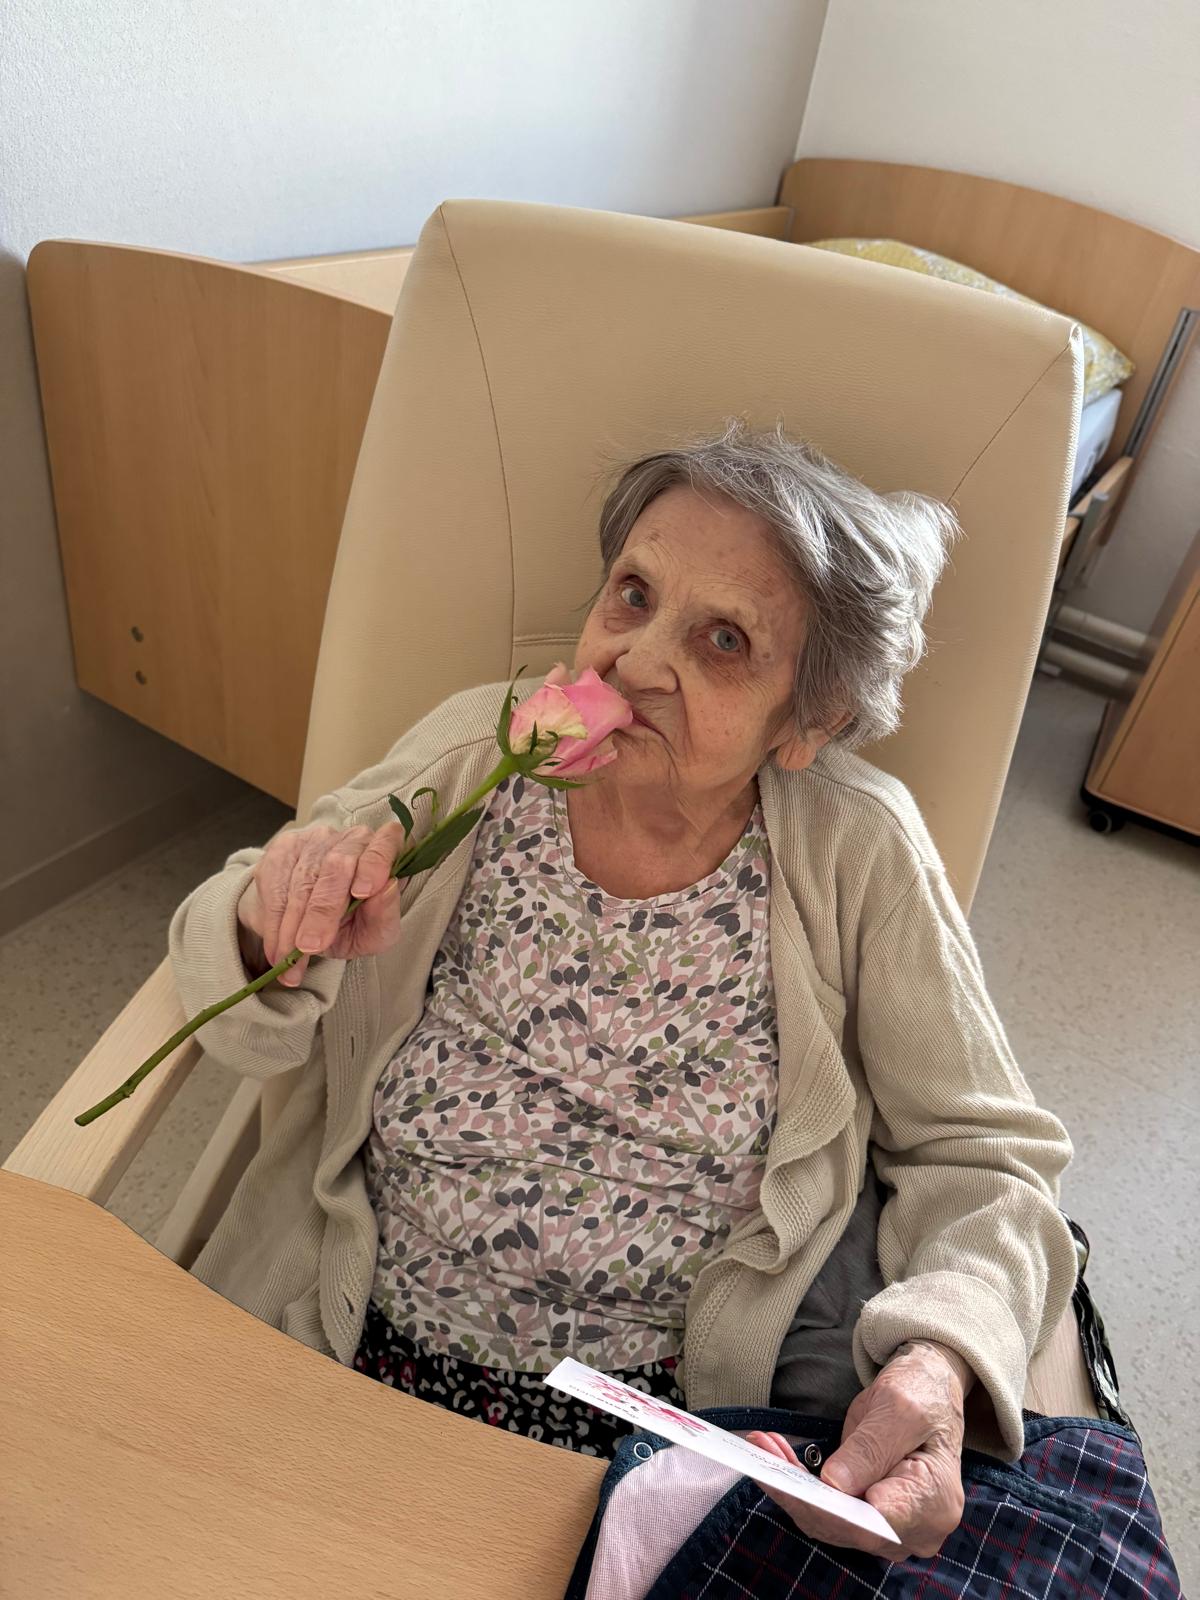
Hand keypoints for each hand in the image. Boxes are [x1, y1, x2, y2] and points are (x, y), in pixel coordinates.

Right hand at [238, 821, 406, 985]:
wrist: (311, 922)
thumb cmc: (352, 924)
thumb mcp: (374, 932)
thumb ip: (385, 916)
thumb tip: (387, 889)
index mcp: (383, 852)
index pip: (382, 847)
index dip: (373, 864)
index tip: (363, 892)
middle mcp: (350, 839)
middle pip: (336, 867)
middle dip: (321, 911)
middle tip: (311, 945)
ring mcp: (315, 840)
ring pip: (301, 880)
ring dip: (292, 925)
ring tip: (288, 960)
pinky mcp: (284, 849)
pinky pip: (274, 886)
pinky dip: (273, 923)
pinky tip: (276, 949)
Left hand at [747, 1340, 968, 1561]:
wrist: (927, 1390)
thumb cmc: (922, 1392)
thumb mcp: (900, 1408)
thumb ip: (872, 1448)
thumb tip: (834, 1486)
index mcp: (934, 1501)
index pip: (877, 1522)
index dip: (832, 1510)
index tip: (791, 1484)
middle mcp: (916, 1529)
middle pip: (847, 1526)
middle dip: (798, 1491)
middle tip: (761, 1450)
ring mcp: (891, 1528)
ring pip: (829, 1521)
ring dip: (790, 1486)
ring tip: (761, 1445)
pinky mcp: (867, 1518)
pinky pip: (826, 1512)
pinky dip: (797, 1485)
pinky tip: (774, 1454)